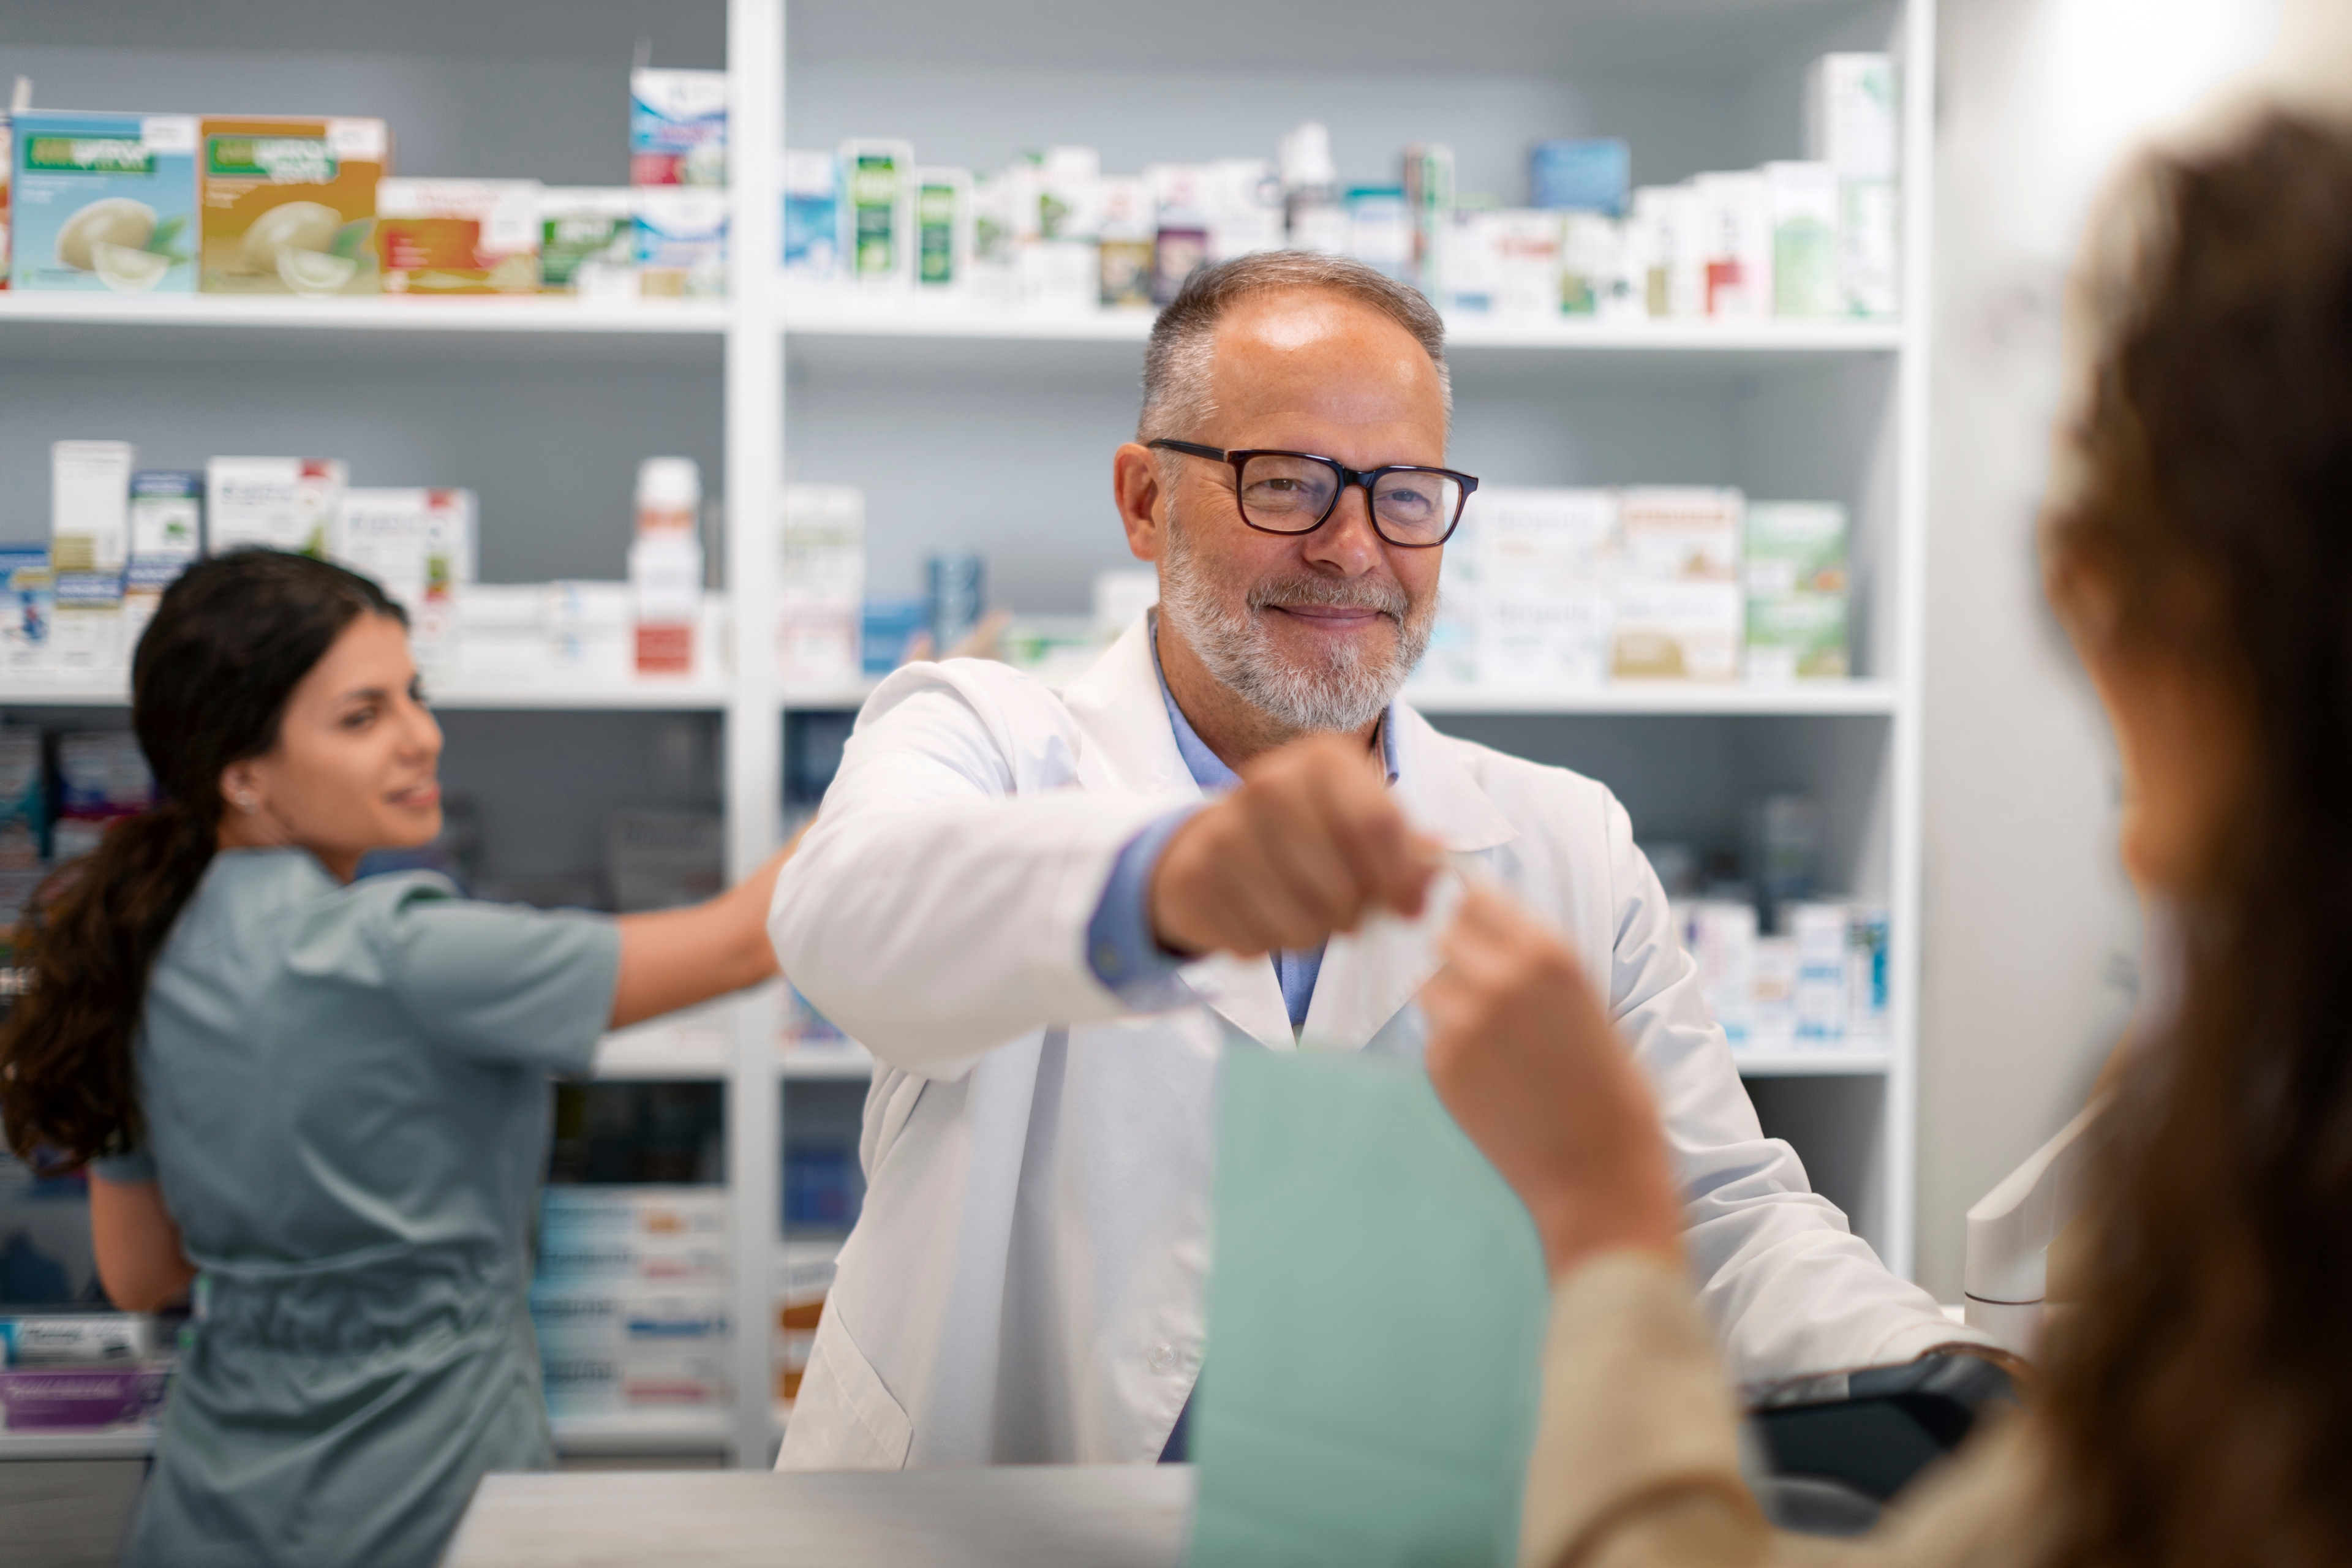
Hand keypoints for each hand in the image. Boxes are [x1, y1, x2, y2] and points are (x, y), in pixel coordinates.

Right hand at [1149, 734, 1443, 958]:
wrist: (1214, 842)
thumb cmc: (1308, 833)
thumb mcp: (1361, 820)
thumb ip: (1406, 845)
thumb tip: (1438, 867)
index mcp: (1322, 760)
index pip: (1377, 826)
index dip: (1402, 878)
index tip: (1411, 907)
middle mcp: (1268, 782)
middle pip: (1343, 886)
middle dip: (1355, 912)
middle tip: (1348, 907)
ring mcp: (1225, 830)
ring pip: (1301, 923)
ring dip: (1313, 932)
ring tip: (1307, 910)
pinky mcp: (1194, 876)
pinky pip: (1257, 942)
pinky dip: (1268, 942)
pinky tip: (1265, 915)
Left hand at [1421, 885, 1682, 1277]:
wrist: (1599, 1172)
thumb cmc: (1610, 1089)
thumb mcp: (1589, 1001)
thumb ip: (1537, 965)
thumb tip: (1490, 932)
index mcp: (1547, 952)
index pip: (1475, 896)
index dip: (1467, 906)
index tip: (1465, 913)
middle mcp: (1499, 978)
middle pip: (1442, 933)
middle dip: (1456, 951)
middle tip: (1479, 981)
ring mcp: (1463, 1022)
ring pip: (1429, 983)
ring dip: (1447, 995)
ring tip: (1488, 1031)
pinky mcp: (1441, 1064)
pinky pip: (1431, 1032)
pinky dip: (1448, 1042)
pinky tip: (1487, 1070)